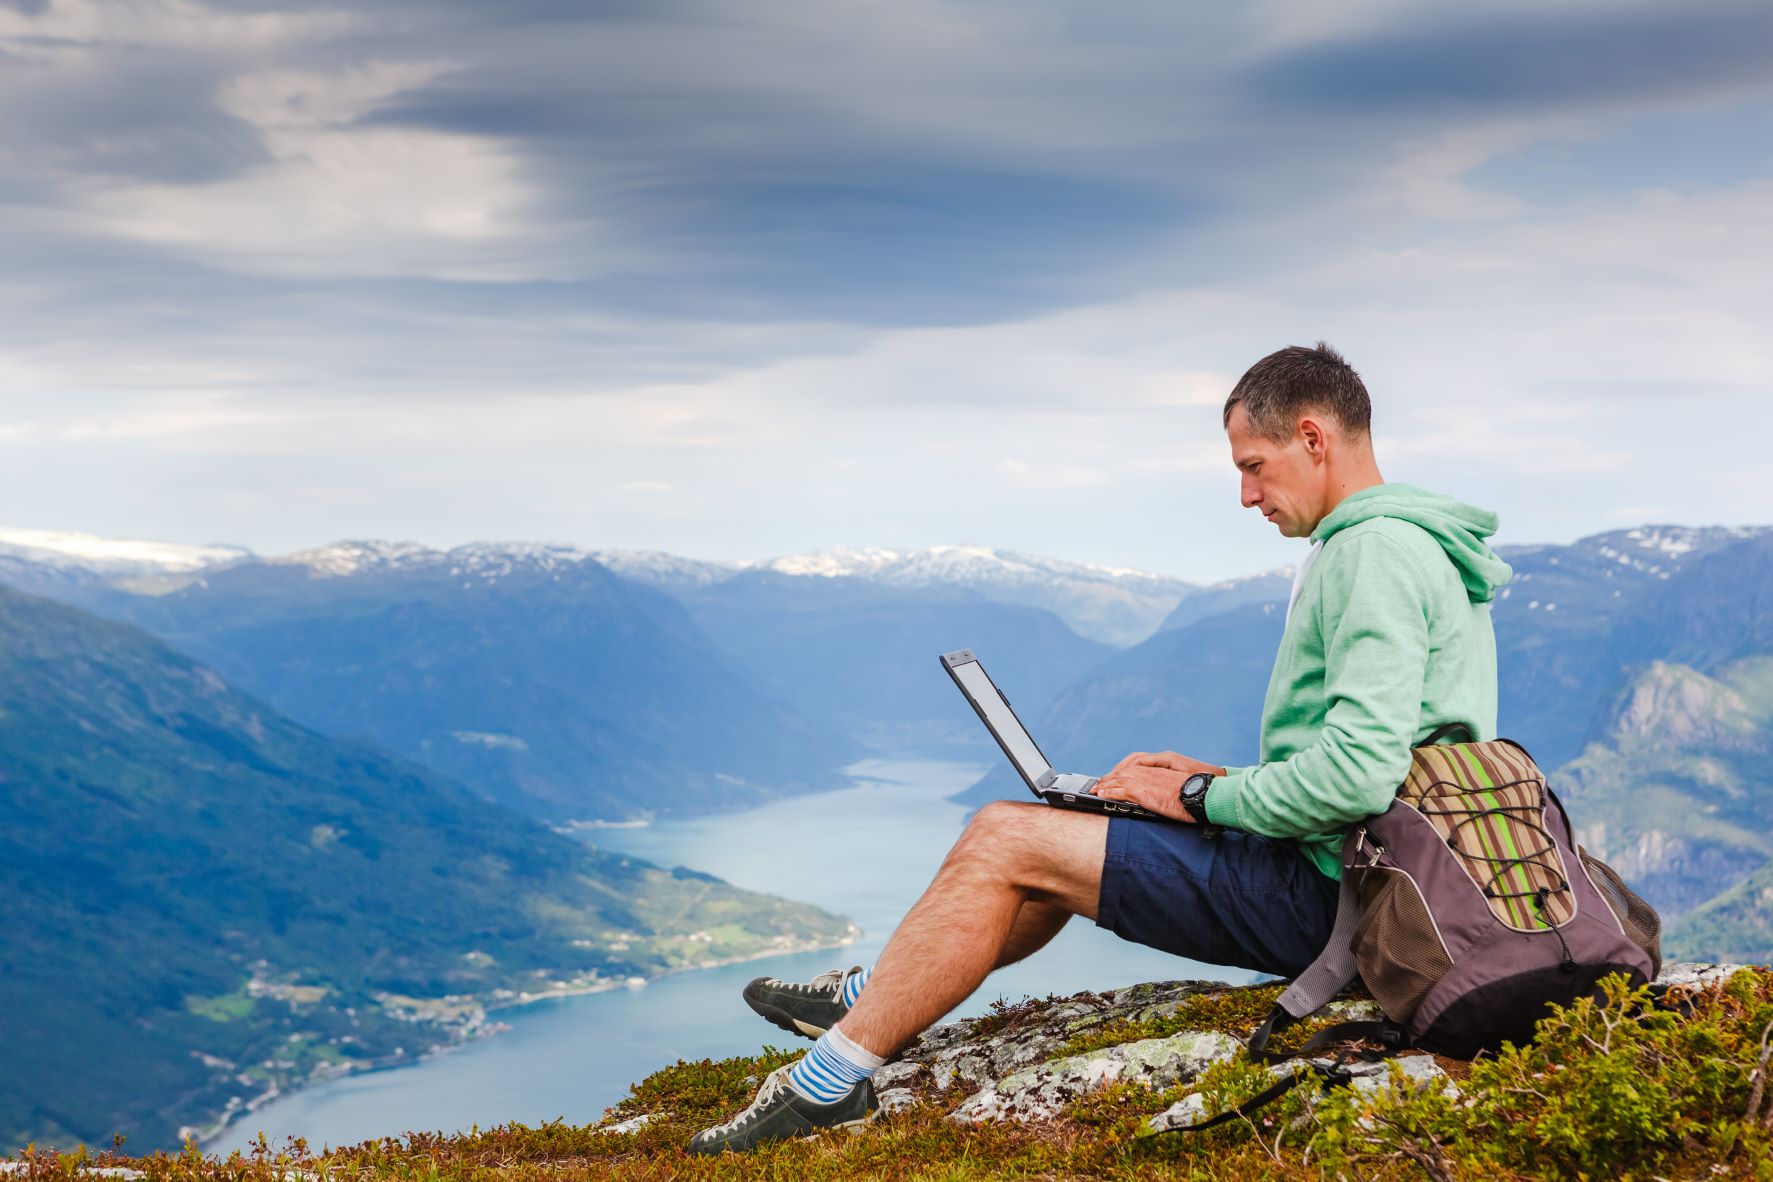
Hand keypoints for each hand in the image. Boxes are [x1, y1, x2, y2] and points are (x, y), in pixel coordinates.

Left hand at [1094, 751, 1227, 823]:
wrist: (1204, 793)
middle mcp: (1151, 771)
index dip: (1122, 772)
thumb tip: (1163, 791)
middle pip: (1123, 771)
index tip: (1114, 777)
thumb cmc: (1198, 790)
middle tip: (1100, 783)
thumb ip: (1168, 783)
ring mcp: (1146, 781)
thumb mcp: (1181, 783)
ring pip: (1119, 779)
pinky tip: (1102, 796)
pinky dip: (1110, 793)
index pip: (1134, 765)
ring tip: (1096, 790)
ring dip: (1106, 785)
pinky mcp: (1144, 792)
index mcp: (1160, 767)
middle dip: (1110, 777)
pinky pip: (1121, 791)